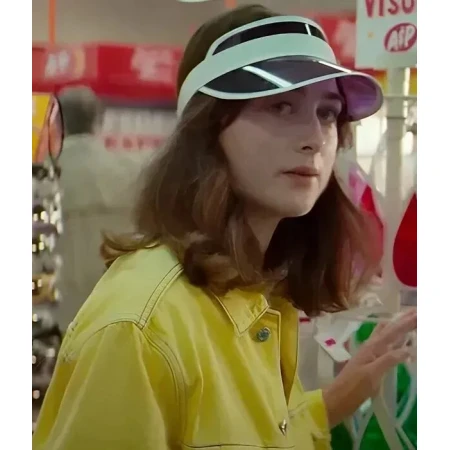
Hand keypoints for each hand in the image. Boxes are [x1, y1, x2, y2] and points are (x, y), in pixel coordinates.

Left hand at [322, 308, 415, 426]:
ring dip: (398, 327)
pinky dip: (395, 341)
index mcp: (371, 347)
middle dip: (403, 320)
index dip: (406, 321)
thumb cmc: (353, 388)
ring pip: (386, 336)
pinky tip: (400, 343)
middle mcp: (371, 347)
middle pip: (389, 329)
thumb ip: (388, 360)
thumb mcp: (372, 375)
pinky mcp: (371, 363)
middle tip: (417, 312)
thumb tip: (408, 349)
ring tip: (410, 320)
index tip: (418, 312)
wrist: (337, 400)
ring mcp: (370, 355)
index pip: (392, 331)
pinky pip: (386, 347)